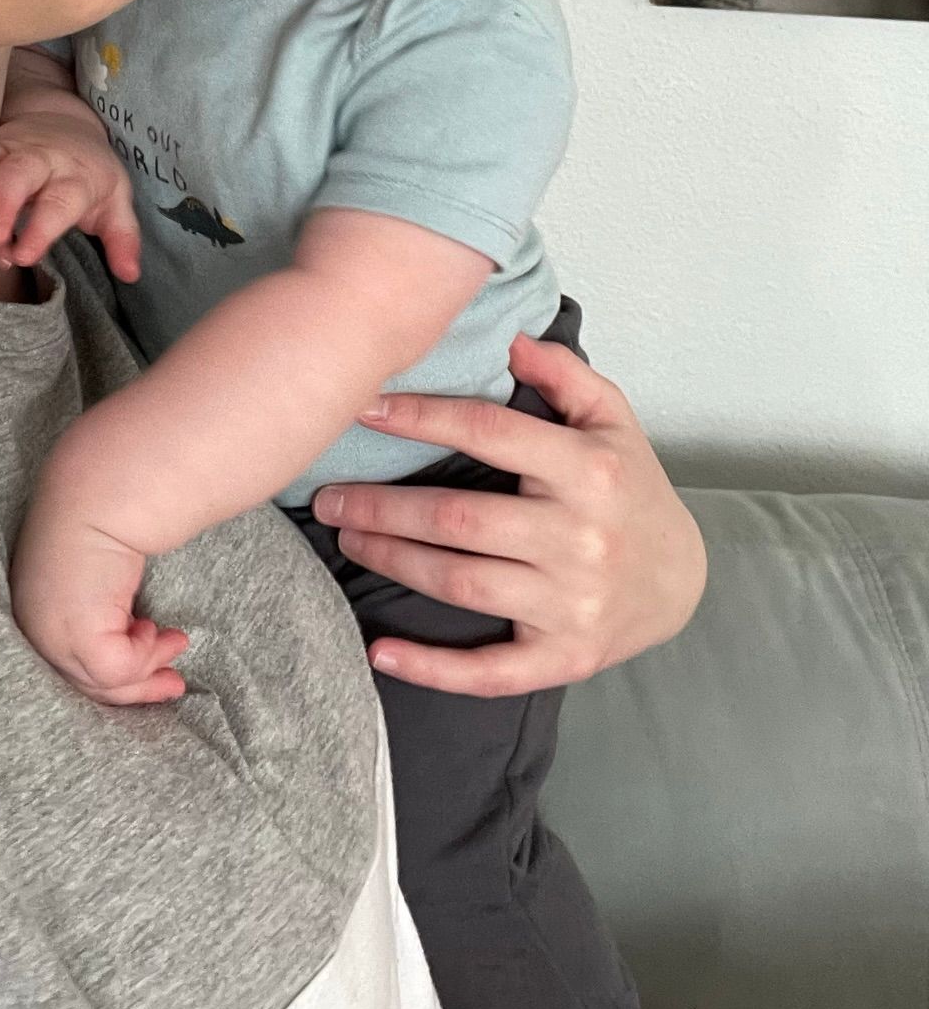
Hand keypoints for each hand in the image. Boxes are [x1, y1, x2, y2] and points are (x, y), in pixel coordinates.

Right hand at [0, 112, 140, 279]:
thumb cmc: (90, 173)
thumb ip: (123, 237)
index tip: (25, 255)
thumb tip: (130, 274)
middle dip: (3, 203)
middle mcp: (42, 159)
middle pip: (19, 172)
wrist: (66, 121)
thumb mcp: (116, 201)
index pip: (60, 201)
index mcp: (76, 176)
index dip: (41, 228)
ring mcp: (10, 150)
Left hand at [10, 490, 187, 706]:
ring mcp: (51, 637)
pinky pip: (120, 668)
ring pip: (105, 681)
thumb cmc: (99, 515)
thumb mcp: (92, 570)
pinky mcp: (79, 639)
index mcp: (33, 609)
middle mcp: (34, 628)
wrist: (97, 491)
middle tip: (173, 684)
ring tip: (176, 641)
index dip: (108, 677)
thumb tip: (131, 628)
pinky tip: (154, 629)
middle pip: (85, 681)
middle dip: (135, 686)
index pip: (67, 662)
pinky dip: (144, 655)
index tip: (147, 673)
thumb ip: (99, 601)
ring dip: (148, 666)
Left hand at [312, 333, 706, 697]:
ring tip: (346, 536)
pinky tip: (379, 652)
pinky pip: (490, 670)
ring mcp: (572, 603)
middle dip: (382, 506)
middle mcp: (580, 537)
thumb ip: (564, 372)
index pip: (489, 433)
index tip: (363, 407)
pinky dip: (432, 667)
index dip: (420, 417)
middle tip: (326, 496)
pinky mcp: (565, 657)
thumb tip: (510, 339)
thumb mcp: (612, 417)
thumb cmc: (630, 487)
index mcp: (590, 470)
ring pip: (461, 582)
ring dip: (392, 559)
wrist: (682, 580)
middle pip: (459, 519)